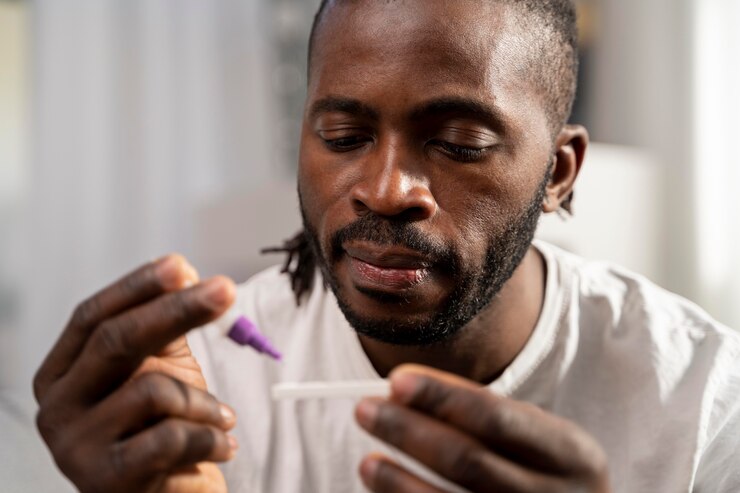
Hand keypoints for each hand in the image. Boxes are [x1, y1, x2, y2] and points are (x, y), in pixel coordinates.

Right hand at [33, 254, 237, 492]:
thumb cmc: (165, 430)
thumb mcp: (159, 370)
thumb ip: (164, 326)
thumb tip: (184, 269)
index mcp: (63, 373)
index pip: (93, 316)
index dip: (138, 287)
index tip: (182, 265)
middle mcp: (56, 408)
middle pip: (115, 340)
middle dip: (178, 310)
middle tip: (226, 290)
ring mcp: (73, 448)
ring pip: (151, 389)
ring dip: (203, 401)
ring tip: (222, 418)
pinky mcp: (104, 481)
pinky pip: (169, 437)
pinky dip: (209, 437)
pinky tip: (224, 445)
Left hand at [355, 365, 611, 492]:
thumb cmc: (542, 470)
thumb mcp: (534, 438)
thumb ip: (478, 413)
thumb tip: (400, 391)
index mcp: (572, 453)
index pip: (495, 417)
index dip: (441, 396)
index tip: (395, 379)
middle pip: (466, 461)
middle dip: (408, 431)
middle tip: (365, 409)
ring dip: (398, 483)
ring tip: (367, 462)